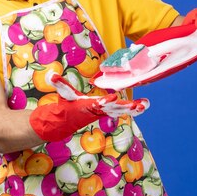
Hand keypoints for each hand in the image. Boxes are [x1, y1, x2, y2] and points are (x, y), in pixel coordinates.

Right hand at [29, 72, 148, 141]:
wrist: (66, 121)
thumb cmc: (66, 105)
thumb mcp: (62, 94)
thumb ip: (59, 83)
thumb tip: (51, 74)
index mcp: (88, 105)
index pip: (97, 103)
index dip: (105, 101)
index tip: (114, 97)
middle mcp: (98, 110)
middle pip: (114, 109)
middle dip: (126, 107)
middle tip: (139, 104)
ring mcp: (104, 112)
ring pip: (121, 111)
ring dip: (133, 108)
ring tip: (145, 104)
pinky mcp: (108, 112)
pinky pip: (122, 111)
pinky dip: (133, 109)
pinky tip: (142, 106)